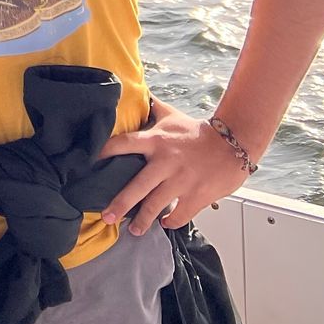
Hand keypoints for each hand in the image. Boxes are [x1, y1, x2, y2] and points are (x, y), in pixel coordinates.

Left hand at [99, 109, 252, 234]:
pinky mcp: (197, 196)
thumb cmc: (198, 130)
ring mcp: (181, 181)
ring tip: (133, 230)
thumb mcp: (171, 115)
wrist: (234, 142)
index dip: (104, 152)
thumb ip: (151, 108)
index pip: (123, 144)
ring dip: (144, 220)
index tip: (89, 164)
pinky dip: (171, 221)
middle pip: (136, 187)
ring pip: (156, 206)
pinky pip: (180, 214)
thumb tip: (135, 93)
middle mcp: (165, 162)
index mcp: (155, 141)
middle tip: (106, 217)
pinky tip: (165, 223)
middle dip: (120, 204)